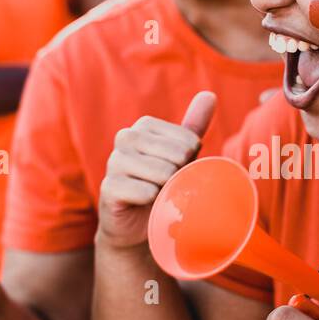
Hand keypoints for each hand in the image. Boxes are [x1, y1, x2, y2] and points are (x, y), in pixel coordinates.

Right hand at [96, 91, 216, 249]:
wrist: (136, 224)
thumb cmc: (161, 185)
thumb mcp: (181, 154)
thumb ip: (194, 125)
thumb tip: (210, 95)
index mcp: (144, 126)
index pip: (189, 141)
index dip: (191, 162)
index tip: (176, 171)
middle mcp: (126, 137)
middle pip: (178, 156)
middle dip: (179, 176)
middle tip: (165, 185)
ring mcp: (114, 162)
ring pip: (162, 173)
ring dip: (167, 190)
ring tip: (156, 194)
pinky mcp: (108, 187)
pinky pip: (145, 192)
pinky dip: (152, 202)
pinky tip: (144, 204)